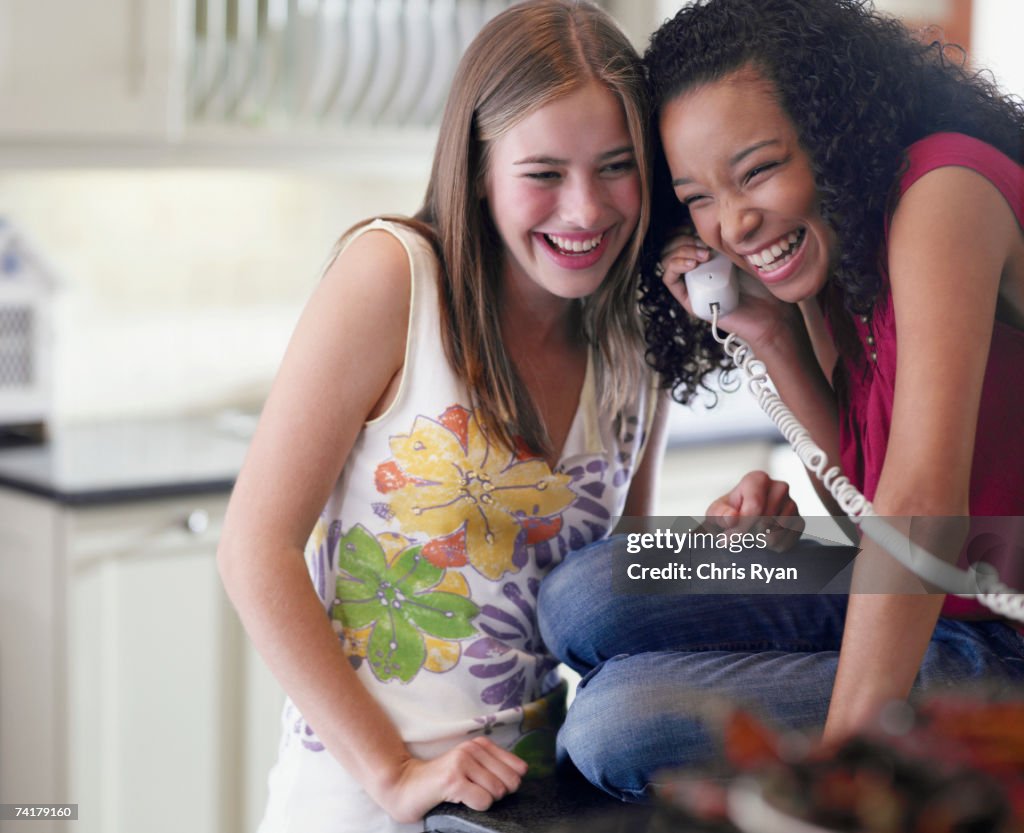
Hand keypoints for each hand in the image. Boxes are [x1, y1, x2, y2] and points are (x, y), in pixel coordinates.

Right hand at [377, 736, 527, 822]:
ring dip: (483, 800)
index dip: (508, 783)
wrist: (407, 785)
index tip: (487, 785)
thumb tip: (523, 772)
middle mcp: (473, 749)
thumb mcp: (472, 768)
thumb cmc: (443, 782)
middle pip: (510, 781)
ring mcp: (462, 762)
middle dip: (497, 794)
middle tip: (474, 792)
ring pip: (497, 792)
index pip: (518, 767)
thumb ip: (497, 767)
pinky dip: (475, 806)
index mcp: (481, 744)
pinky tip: (459, 799)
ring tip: (464, 794)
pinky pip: (483, 801)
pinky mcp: (453, 779)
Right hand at [658, 230, 798, 351]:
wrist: (769, 313)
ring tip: (702, 256)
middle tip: (704, 245)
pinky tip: (692, 265)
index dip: (686, 225)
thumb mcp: (745, 251)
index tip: (701, 225)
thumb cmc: (762, 282)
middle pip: (672, 243)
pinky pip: (669, 279)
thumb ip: (729, 235)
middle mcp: (696, 267)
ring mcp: (691, 283)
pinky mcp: (689, 299)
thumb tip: (716, 212)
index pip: (682, 232)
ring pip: (668, 259)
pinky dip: (675, 267)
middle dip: (683, 238)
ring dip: (680, 251)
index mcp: (707, 253)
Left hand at [704, 470, 803, 550]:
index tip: (729, 538)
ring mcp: (792, 504)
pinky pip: (789, 540)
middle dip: (749, 534)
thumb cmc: (728, 515)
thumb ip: (720, 514)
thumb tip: (731, 518)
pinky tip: (764, 541)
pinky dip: (774, 547)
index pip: (754, 507)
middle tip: (740, 538)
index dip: (741, 527)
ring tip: (751, 536)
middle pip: (766, 521)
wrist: (742, 524)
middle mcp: (779, 487)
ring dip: (761, 541)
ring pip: (777, 532)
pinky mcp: (799, 521)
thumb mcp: (716, 513)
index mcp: (758, 479)